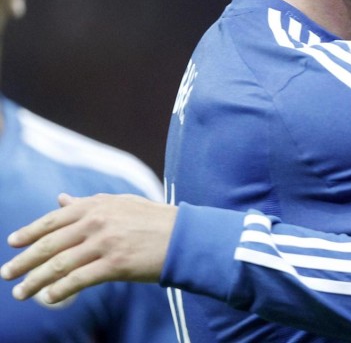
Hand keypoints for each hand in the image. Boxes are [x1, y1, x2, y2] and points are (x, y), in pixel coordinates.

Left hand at [1, 193, 175, 303]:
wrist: (186, 237)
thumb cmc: (155, 220)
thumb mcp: (121, 204)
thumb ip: (89, 203)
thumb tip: (60, 198)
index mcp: (98, 204)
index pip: (53, 220)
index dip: (29, 232)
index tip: (12, 243)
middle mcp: (98, 221)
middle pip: (50, 243)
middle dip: (24, 261)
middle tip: (7, 274)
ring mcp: (105, 243)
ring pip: (58, 264)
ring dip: (35, 281)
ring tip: (21, 292)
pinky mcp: (115, 265)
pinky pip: (77, 280)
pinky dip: (59, 291)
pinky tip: (48, 298)